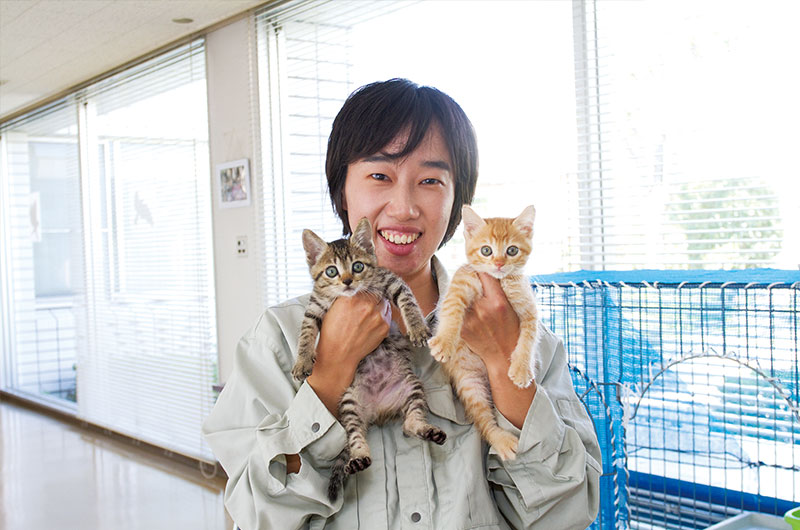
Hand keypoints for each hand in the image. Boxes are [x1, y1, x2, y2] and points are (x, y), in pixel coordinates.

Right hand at [306, 293, 390, 413]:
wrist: (338, 355)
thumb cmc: (332, 333)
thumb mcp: (333, 308)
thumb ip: (347, 296)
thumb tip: (355, 287)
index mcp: (351, 298)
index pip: (364, 285)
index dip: (364, 290)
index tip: (363, 293)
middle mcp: (366, 305)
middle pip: (376, 293)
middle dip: (372, 297)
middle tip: (367, 304)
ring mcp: (377, 316)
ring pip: (384, 303)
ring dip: (379, 306)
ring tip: (369, 315)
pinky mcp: (384, 327)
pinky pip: (387, 316)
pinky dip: (382, 317)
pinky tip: (372, 324)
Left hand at [460, 273, 519, 374]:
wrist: (503, 356)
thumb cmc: (512, 330)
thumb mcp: (515, 308)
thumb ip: (504, 290)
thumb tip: (494, 271)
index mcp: (499, 302)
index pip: (486, 274)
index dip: (483, 268)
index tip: (483, 266)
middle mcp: (482, 309)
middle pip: (470, 283)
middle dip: (471, 278)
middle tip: (471, 274)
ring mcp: (470, 319)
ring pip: (462, 295)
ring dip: (465, 292)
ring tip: (472, 294)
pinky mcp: (461, 328)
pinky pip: (458, 310)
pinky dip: (463, 307)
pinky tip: (471, 311)